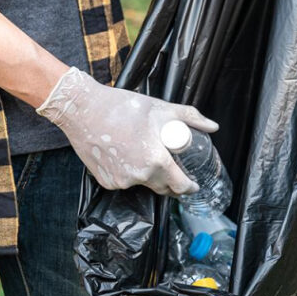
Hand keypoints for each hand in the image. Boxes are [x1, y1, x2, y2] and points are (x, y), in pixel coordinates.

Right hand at [36, 67, 218, 194]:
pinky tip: (126, 156)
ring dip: (149, 176)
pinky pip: (125, 181)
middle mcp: (139, 176)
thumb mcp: (161, 109)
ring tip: (146, 155)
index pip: (180, 185)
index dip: (190, 187)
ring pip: (143, 184)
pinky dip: (129, 173)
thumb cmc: (122, 107)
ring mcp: (121, 181)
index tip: (193, 184)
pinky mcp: (106, 181)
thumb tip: (213, 126)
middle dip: (171, 183)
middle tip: (174, 171)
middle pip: (163, 188)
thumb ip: (190, 118)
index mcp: (155, 161)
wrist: (83, 109)